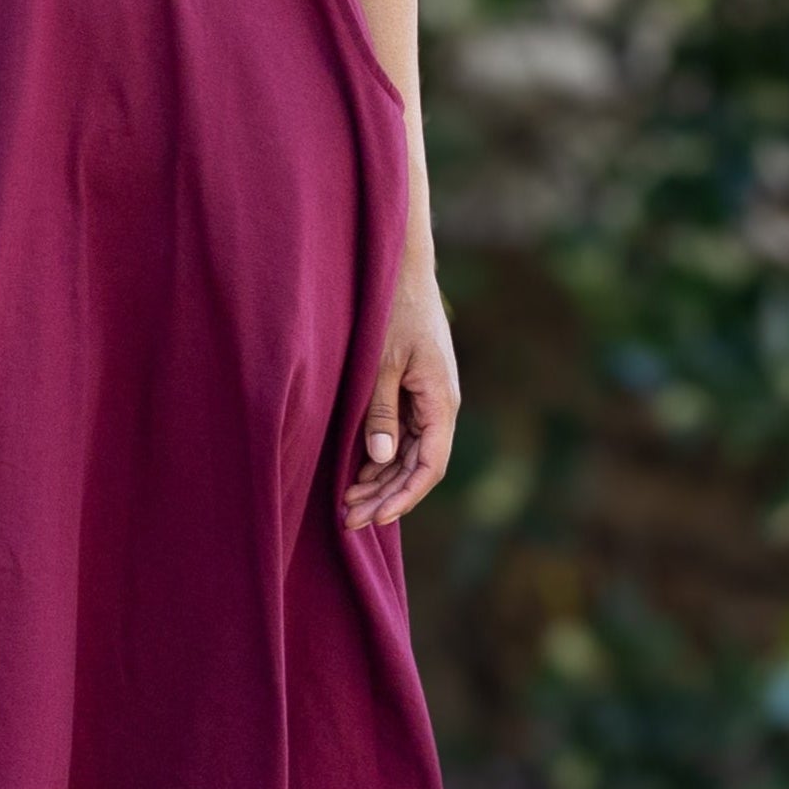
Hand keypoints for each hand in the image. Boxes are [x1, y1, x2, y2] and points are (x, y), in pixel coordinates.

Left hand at [343, 266, 458, 530]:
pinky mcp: (413, 392)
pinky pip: (401, 436)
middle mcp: (440, 406)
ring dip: (381, 481)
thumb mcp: (380, 362)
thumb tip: (381, 460)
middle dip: (386, 496)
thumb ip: (380, 411)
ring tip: (347, 504)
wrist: (399, 269)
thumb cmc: (392, 310)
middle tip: (350, 519)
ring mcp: (427, 400)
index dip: (404, 496)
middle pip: (418, 467)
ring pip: (409, 455)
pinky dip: (380, 458)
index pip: (430, 465)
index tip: (376, 518)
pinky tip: (356, 475)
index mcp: (441, 401)